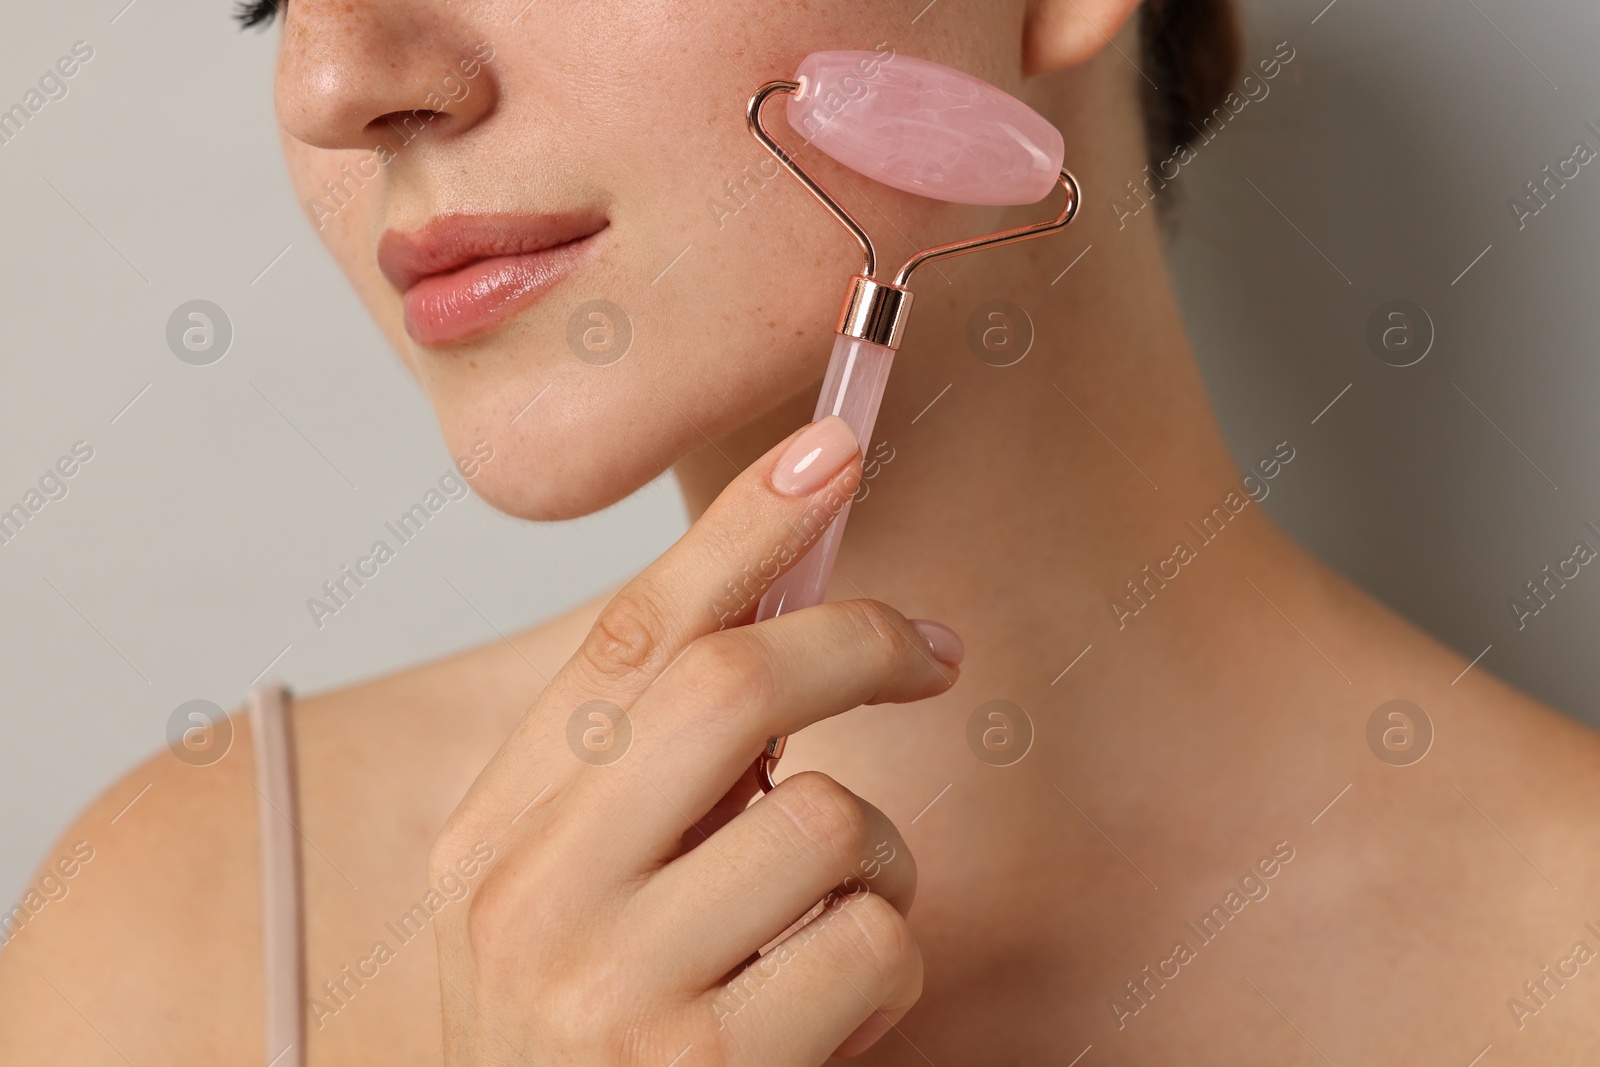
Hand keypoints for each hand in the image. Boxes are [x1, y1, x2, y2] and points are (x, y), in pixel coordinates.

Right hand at [429, 414, 963, 1065]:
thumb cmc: (592, 1007)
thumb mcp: (583, 872)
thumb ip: (644, 753)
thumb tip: (775, 587)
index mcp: (496, 828)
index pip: (623, 636)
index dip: (740, 530)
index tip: (833, 446)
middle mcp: (532, 900)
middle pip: (727, 692)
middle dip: (856, 642)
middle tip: (926, 652)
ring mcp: (614, 995)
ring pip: (828, 821)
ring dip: (872, 851)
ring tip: (825, 901)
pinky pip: (873, 944)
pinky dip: (884, 954)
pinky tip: (824, 998)